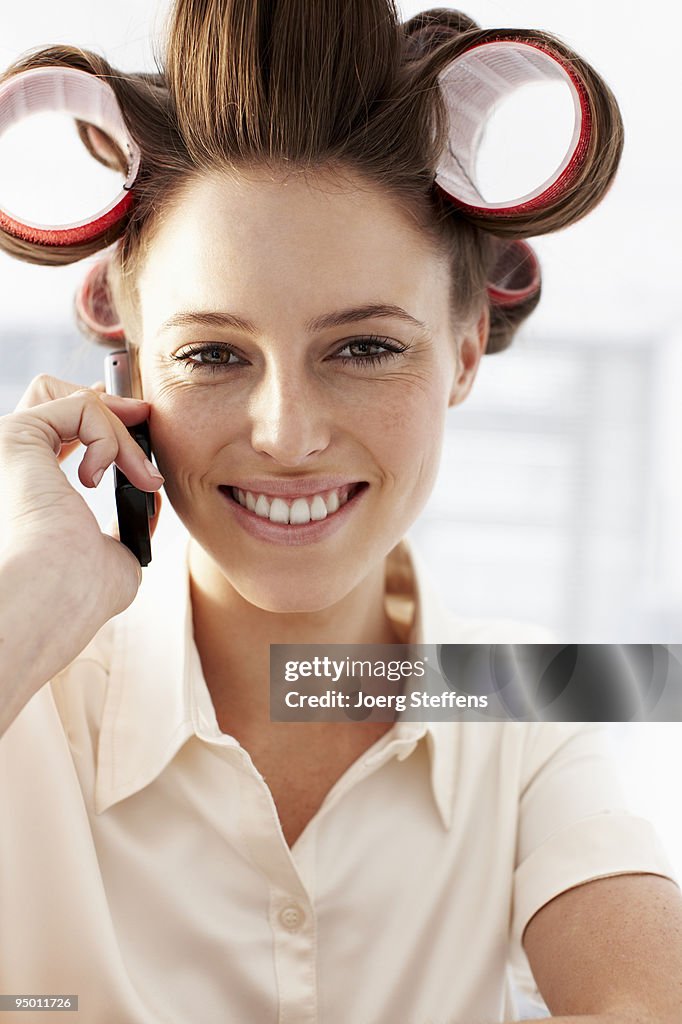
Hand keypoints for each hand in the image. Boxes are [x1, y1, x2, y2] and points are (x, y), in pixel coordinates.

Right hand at [1, 373, 163, 619]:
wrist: (57, 594)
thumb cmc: (81, 592)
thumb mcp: (114, 551)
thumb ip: (122, 523)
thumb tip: (146, 504)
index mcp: (25, 490)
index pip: (55, 430)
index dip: (97, 419)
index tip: (136, 422)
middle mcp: (10, 464)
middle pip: (55, 397)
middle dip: (111, 405)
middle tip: (145, 420)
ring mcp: (9, 446)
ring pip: (76, 402)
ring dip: (121, 431)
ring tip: (140, 474)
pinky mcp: (17, 435)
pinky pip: (81, 406)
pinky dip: (111, 435)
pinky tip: (109, 472)